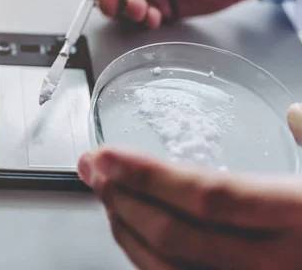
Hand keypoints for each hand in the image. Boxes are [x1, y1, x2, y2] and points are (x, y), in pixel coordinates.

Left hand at [78, 103, 301, 269]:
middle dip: (121, 199)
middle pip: (177, 237)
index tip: (106, 155)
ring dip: (127, 230)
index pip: (209, 197)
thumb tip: (295, 116)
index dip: (148, 177)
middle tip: (90, 167)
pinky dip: (150, 261)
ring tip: (105, 196)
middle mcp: (279, 264)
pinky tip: (135, 236)